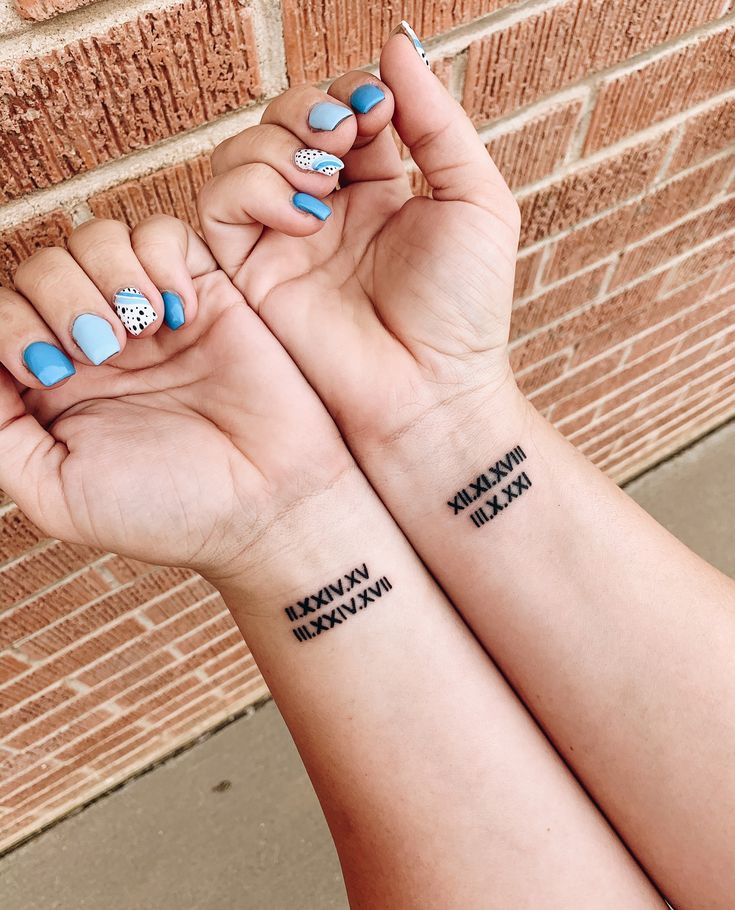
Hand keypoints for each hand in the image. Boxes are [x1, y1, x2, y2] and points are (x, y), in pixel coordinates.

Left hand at [0, 217, 347, 579]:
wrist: (267, 506)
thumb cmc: (169, 511)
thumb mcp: (55, 490)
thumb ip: (0, 431)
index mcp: (55, 387)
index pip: (2, 315)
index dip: (11, 326)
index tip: (49, 371)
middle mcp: (97, 344)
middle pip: (42, 267)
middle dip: (62, 299)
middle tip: (104, 351)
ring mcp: (151, 317)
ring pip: (97, 238)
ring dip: (109, 275)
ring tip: (144, 329)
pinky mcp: (205, 294)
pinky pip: (163, 234)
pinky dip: (160, 260)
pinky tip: (180, 315)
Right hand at [198, 30, 521, 446]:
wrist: (432, 390)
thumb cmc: (464, 309)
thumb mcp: (476, 199)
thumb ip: (437, 121)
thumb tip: (396, 45)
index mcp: (377, 190)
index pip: (341, 111)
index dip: (351, 95)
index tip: (378, 111)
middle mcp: (324, 210)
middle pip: (284, 122)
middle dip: (309, 111)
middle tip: (345, 137)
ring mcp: (283, 241)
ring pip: (243, 154)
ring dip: (278, 145)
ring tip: (324, 179)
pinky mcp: (250, 273)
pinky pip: (218, 204)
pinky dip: (252, 188)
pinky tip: (303, 214)